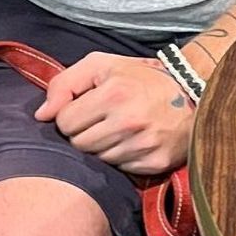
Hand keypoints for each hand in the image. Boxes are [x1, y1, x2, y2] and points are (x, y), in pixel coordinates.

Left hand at [34, 52, 193, 175]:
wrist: (193, 91)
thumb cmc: (139, 77)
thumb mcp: (101, 65)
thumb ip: (64, 83)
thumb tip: (41, 115)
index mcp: (114, 94)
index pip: (65, 122)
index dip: (69, 115)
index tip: (85, 108)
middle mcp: (129, 122)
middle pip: (78, 144)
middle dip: (83, 132)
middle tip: (100, 120)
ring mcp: (144, 145)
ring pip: (97, 160)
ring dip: (101, 146)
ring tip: (117, 129)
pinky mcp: (156, 163)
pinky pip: (120, 170)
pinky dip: (121, 158)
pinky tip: (132, 141)